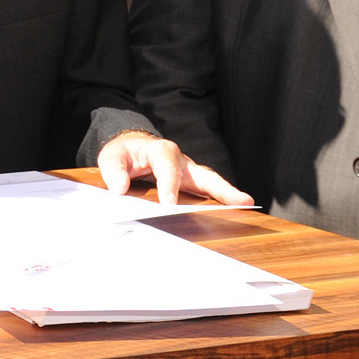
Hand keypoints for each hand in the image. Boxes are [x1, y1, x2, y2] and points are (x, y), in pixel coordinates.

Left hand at [96, 130, 251, 208]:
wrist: (132, 146)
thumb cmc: (124, 153)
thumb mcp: (112, 156)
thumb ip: (114, 171)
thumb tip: (120, 188)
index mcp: (161, 150)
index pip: (167, 169)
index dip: (169, 187)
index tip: (169, 204)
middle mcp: (180, 160)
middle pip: (203, 174)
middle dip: (221, 187)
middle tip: (240, 200)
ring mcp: (189, 172)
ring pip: (211, 182)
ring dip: (228, 194)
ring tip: (247, 205)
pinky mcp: (191, 182)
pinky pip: (207, 191)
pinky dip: (221, 200)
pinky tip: (234, 212)